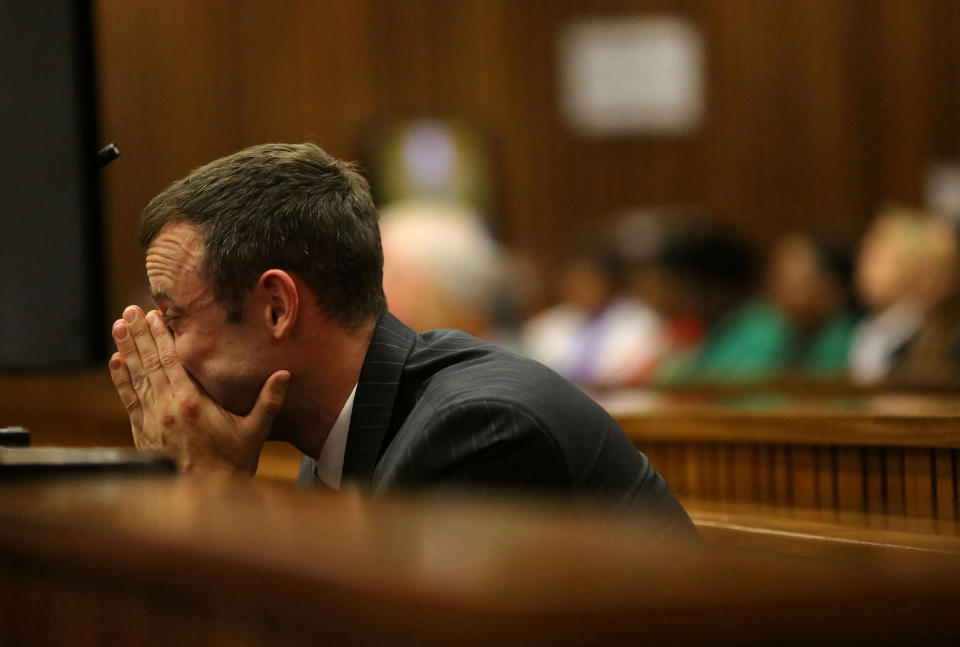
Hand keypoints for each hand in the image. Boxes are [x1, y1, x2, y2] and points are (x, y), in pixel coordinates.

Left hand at [108, 305, 289, 474]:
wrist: (201, 498)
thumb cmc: (231, 465)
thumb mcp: (255, 432)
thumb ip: (268, 401)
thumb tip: (285, 375)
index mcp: (192, 402)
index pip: (173, 360)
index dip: (162, 336)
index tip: (155, 315)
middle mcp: (168, 406)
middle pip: (151, 362)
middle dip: (140, 334)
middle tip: (131, 311)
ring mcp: (153, 419)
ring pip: (137, 377)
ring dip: (127, 349)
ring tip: (120, 326)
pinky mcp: (143, 432)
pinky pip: (129, 399)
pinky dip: (121, 379)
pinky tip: (116, 362)